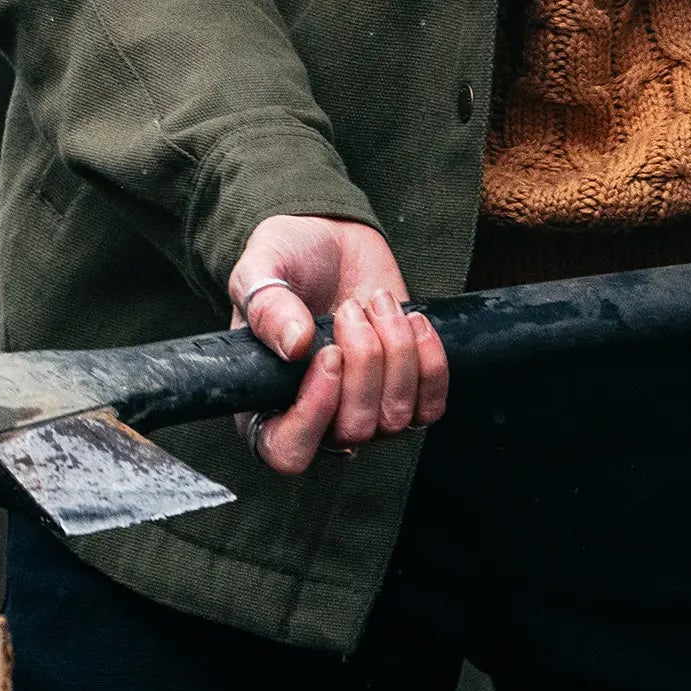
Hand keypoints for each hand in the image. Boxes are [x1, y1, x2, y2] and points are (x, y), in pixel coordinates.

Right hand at [227, 216, 448, 474]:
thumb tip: (295, 346)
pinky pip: (430, 407)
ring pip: (394, 418)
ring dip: (396, 353)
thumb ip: (266, 306)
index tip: (329, 355)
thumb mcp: (260, 270)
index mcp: (266, 403)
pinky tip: (412, 321)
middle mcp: (317, 419)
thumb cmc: (286, 259)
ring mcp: (365, 410)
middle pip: (352, 430)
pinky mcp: (405, 394)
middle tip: (349, 309)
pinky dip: (430, 363)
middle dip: (363, 363)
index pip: (288, 451)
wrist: (330, 239)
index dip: (313, 414)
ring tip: (377, 304)